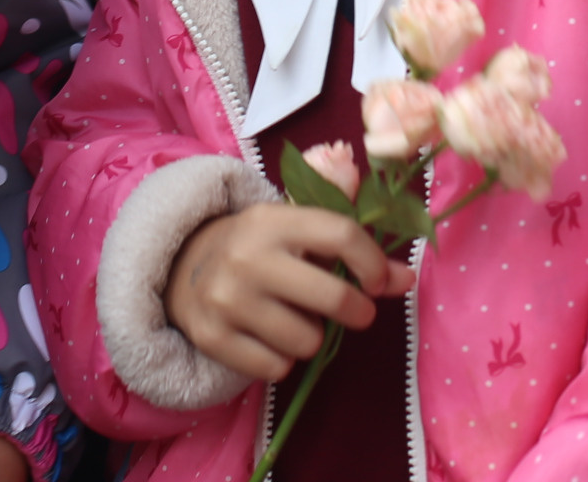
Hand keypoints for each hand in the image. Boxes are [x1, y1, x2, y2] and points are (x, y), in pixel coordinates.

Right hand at [164, 201, 413, 383]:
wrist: (181, 265)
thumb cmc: (258, 246)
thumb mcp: (296, 229)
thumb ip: (351, 246)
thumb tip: (406, 278)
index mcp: (274, 220)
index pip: (342, 235)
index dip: (373, 263)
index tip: (379, 282)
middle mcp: (248, 257)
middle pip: (331, 297)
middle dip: (357, 311)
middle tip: (357, 312)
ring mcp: (227, 299)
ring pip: (306, 341)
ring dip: (311, 336)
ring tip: (295, 318)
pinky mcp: (212, 337)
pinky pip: (276, 368)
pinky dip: (282, 359)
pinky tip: (268, 336)